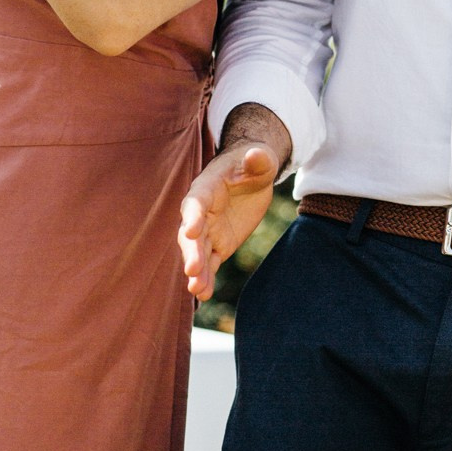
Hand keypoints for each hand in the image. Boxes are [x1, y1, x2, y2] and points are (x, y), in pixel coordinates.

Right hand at [178, 141, 278, 299]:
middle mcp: (202, 212)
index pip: (196, 203)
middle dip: (191, 252)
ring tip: (197, 290)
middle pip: (192, 234)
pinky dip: (207, 278)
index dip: (193, 216)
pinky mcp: (220, 244)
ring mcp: (209, 230)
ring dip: (197, 271)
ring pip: (198, 253)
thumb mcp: (260, 158)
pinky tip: (204, 295)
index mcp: (206, 188)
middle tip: (192, 270)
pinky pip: (211, 263)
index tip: (191, 230)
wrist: (254, 174)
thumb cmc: (254, 162)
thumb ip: (257, 159)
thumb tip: (256, 155)